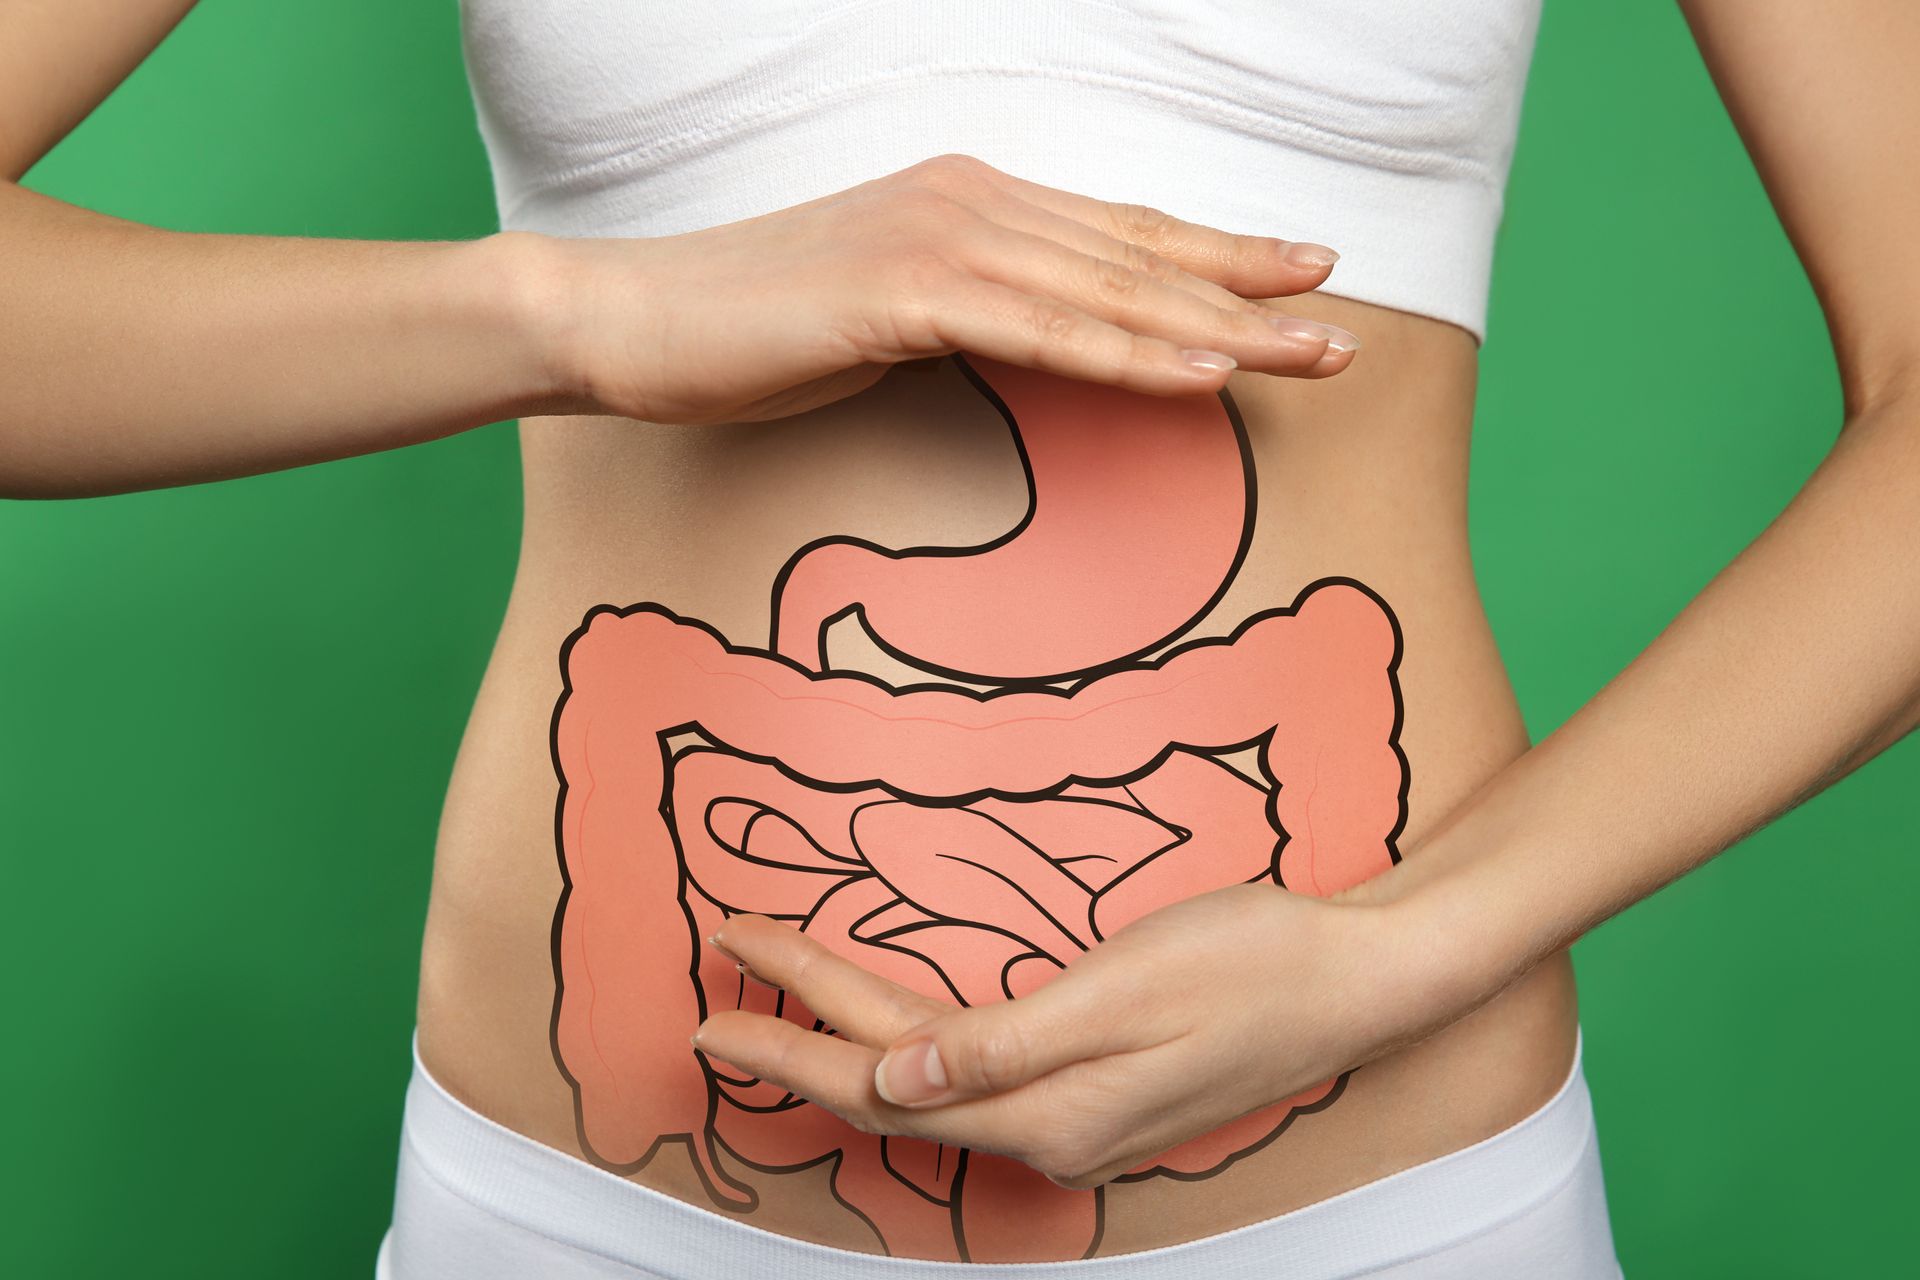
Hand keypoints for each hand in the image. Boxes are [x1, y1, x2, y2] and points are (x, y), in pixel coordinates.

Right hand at [535, 153, 1360, 424]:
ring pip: (1110, 290)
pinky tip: (1203, 373)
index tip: (1300, 278)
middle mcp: (970, 201)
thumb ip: (967, 315)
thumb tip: (1029, 346)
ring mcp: (939, 239)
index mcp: (970, 201)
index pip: (1120, 234)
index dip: (1217, 256)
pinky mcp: (902, 291)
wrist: (633, 320)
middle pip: (1138, 254)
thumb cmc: (754, 327)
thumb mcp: (885, 316)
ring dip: (1221, 326)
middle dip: (1249, 291)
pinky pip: (1042, 329)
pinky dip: (1129, 353)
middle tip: (1343, 325)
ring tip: (1312, 355)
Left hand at [695, 879, 1456, 1189]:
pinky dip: (914, 1049)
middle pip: (892, 1091)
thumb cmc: (1255, 962)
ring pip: (931, 1087)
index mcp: (1048, 1110)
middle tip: (713, 1006)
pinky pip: (974, 1077)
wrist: (1363, 977)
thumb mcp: (1124, 990)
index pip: (882, 1080)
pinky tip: (894, 1032)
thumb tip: (888, 1084)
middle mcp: (1052, 1130)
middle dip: (797, 1045)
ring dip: (849, 1048)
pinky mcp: (1099, 1089)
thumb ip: (1001, 1044)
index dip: (793, 1040)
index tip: (717, 997)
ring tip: (779, 1010)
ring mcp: (1078, 1116)